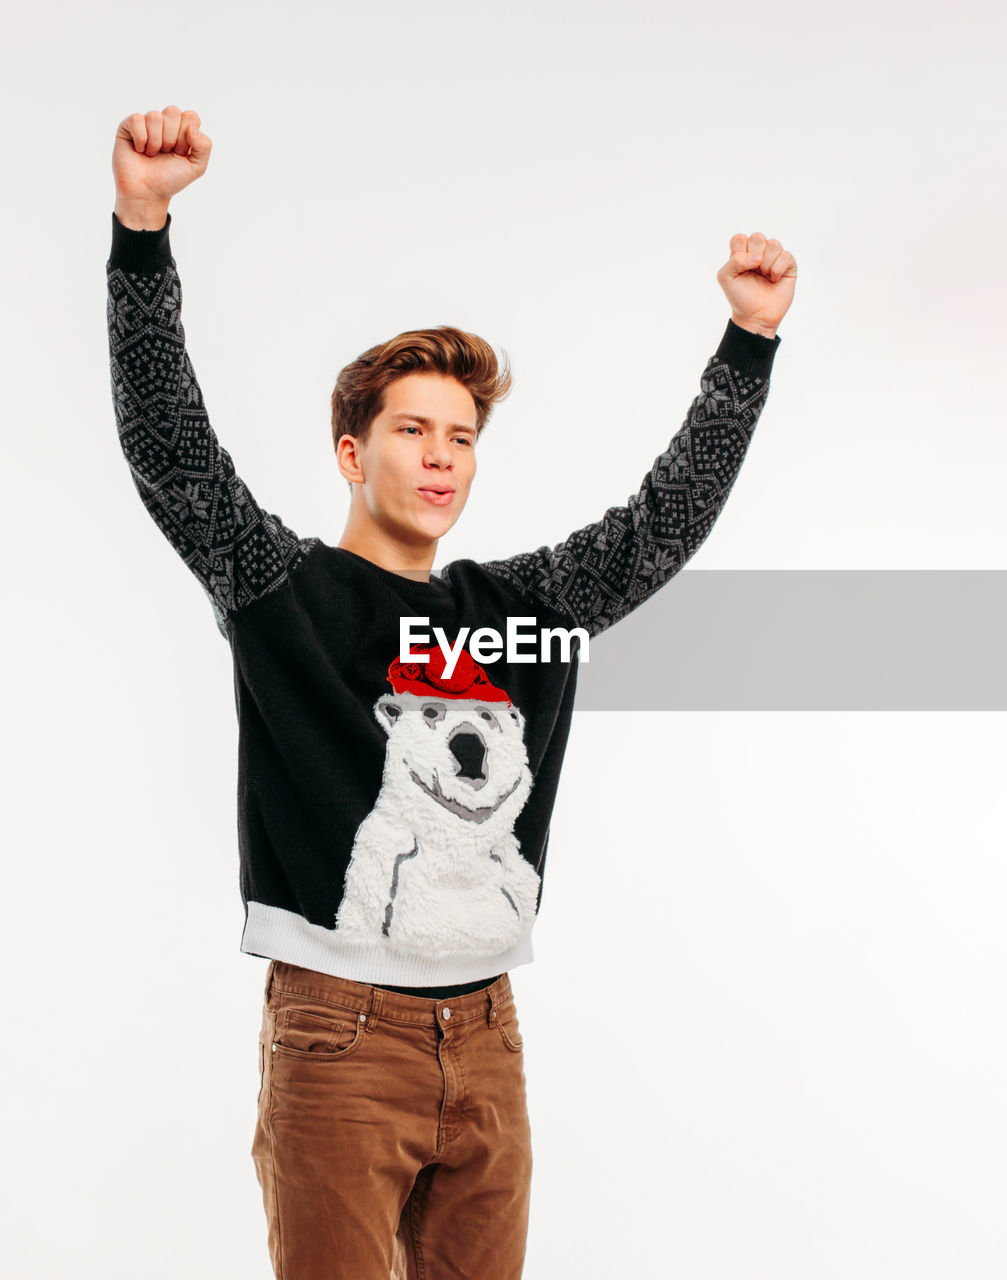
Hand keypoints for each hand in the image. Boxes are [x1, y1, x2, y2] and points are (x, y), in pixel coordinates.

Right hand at [112, 105, 211, 228]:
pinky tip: (139, 150)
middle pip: (173, 112)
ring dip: (155, 142)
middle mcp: (165, 123)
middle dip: (171, 138)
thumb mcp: (196, 167)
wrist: (147, 193)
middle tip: (166, 153)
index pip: (191, 116)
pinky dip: (141, 139)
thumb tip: (192, 128)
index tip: (180, 153)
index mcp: (183, 129)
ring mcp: (147, 123)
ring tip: (152, 154)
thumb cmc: (170, 179)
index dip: (186, 137)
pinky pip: (137, 120)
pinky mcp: (129, 125)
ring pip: (155, 116)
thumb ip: (205, 147)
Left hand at [716, 231, 796, 338]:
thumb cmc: (740, 297)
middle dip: (754, 257)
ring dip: (767, 264)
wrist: (755, 316)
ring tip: (764, 276)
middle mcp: (758, 252)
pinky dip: (778, 270)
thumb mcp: (725, 278)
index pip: (740, 238)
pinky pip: (786, 256)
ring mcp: (774, 257)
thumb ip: (734, 260)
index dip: (739, 253)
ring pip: (774, 244)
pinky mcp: (788, 265)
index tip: (739, 269)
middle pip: (757, 237)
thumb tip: (758, 257)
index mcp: (742, 253)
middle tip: (753, 272)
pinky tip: (774, 280)